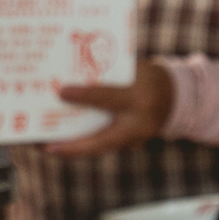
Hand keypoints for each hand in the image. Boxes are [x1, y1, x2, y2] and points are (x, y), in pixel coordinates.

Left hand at [47, 61, 174, 156]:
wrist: (175, 97)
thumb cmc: (148, 79)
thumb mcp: (132, 71)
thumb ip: (106, 76)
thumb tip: (69, 83)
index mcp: (140, 99)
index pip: (110, 98)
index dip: (85, 96)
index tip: (61, 92)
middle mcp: (138, 124)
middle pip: (100, 141)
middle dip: (71, 147)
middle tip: (44, 146)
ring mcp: (134, 139)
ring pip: (98, 148)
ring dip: (70, 148)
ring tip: (43, 145)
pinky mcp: (127, 144)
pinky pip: (100, 146)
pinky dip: (80, 145)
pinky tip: (60, 141)